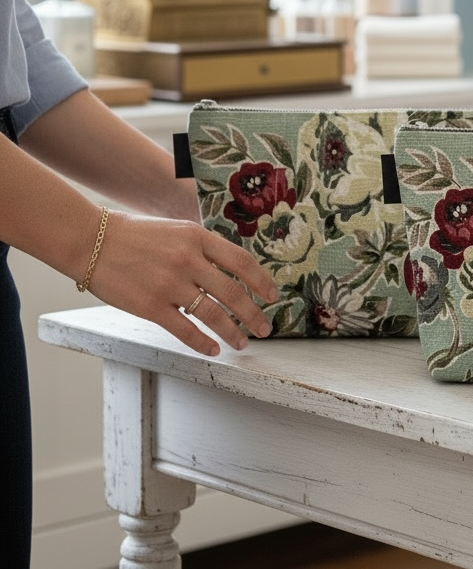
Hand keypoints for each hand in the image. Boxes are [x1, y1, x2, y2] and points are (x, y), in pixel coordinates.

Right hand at [87, 210, 277, 356]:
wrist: (93, 241)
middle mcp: (189, 260)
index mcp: (198, 238)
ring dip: (232, 332)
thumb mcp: (178, 229)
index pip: (242, 262)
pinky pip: (184, 329)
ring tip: (243, 343)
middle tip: (265, 328)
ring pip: (213, 314)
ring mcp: (170, 284)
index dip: (261, 281)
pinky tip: (213, 349)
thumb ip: (203, 247)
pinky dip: (202, 342)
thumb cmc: (136, 235)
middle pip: (233, 292)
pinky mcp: (150, 306)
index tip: (272, 296)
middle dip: (254, 313)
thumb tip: (230, 268)